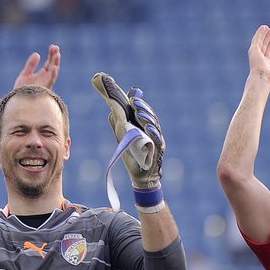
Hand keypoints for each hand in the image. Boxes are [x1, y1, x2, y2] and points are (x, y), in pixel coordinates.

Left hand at [13, 44, 60, 89]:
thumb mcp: (25, 74)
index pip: (49, 63)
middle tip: (55, 47)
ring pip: (53, 73)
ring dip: (56, 64)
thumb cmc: (21, 90)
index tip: (53, 46)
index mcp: (42, 75)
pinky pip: (50, 82)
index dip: (51, 55)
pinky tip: (54, 67)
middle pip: (53, 66)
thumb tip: (37, 54)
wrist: (17, 101)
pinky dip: (53, 75)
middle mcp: (46, 79)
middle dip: (55, 57)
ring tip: (57, 54)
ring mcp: (46, 84)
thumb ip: (31, 65)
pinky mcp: (43, 89)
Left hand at [92, 72, 164, 189]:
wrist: (141, 175)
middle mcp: (153, 131)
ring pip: (154, 126)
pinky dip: (153, 134)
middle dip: (142, 107)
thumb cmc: (133, 155)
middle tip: (134, 100)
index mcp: (144, 126)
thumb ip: (118, 123)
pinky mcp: (158, 151)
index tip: (130, 95)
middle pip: (149, 116)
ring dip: (147, 117)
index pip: (142, 111)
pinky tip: (148, 128)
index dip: (137, 102)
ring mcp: (157, 141)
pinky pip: (157, 141)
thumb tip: (111, 109)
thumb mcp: (123, 137)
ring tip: (138, 110)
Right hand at [247, 25, 269, 85]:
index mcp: (263, 64)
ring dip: (262, 34)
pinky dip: (259, 33)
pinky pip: (256, 39)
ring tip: (266, 26)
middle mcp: (258, 58)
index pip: (267, 52)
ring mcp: (255, 54)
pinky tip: (263, 27)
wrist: (263, 78)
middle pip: (263, 45)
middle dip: (266, 38)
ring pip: (259, 41)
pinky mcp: (253, 50)